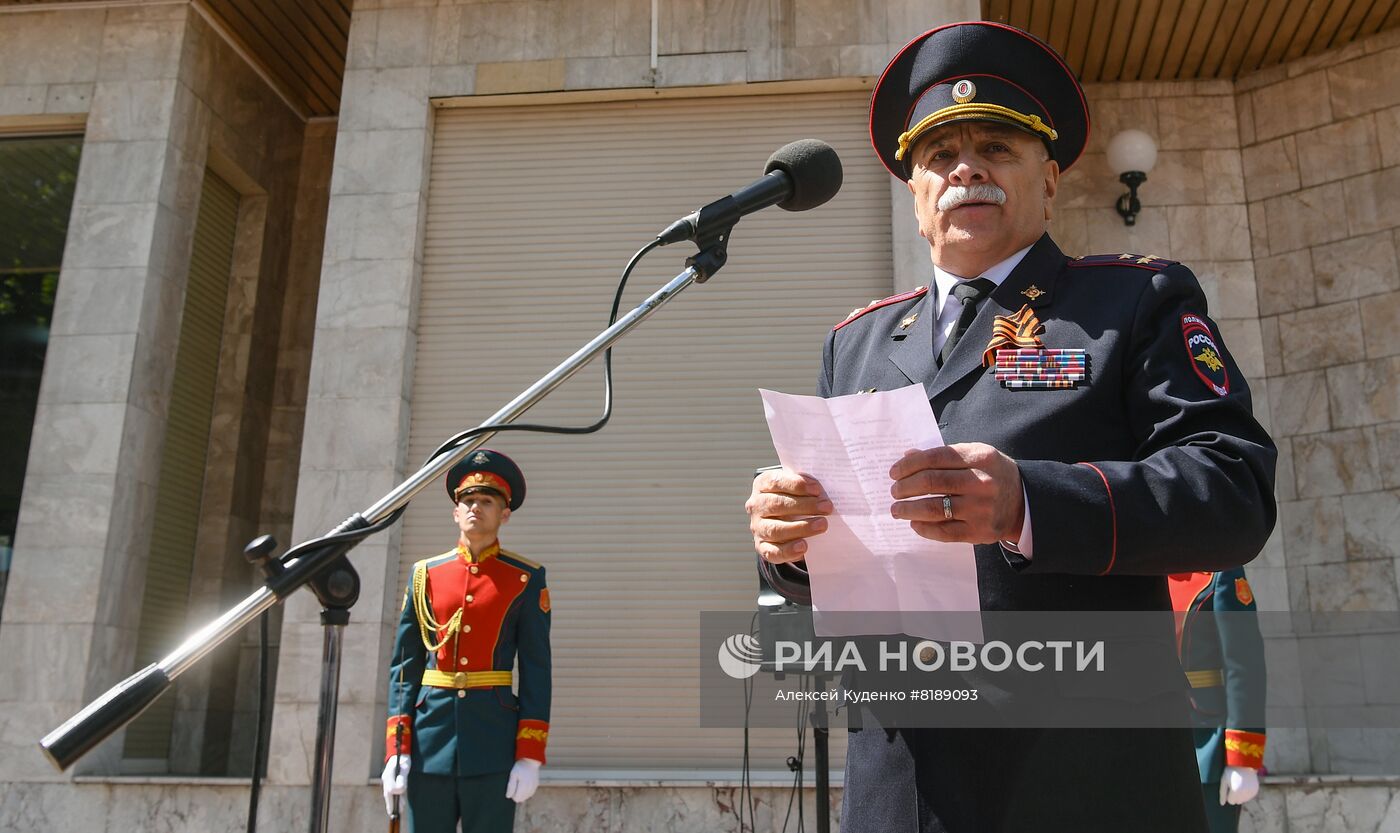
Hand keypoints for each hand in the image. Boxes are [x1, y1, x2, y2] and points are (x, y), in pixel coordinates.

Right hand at [381, 754, 409, 815]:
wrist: (401, 753)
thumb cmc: (403, 759)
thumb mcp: (405, 767)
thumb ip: (403, 778)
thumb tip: (400, 789)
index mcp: (387, 775)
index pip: (390, 789)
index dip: (397, 792)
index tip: (403, 791)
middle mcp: (386, 779)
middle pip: (387, 794)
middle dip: (391, 804)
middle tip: (393, 813)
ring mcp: (388, 781)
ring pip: (389, 795)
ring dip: (394, 803)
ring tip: (399, 812)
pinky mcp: (391, 782)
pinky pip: (393, 793)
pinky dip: (397, 799)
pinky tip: (401, 805)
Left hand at [506, 758, 541, 802]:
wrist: (530, 761)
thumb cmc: (520, 767)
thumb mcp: (513, 775)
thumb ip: (511, 786)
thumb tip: (508, 796)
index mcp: (523, 784)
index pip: (517, 798)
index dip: (513, 796)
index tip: (511, 790)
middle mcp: (530, 786)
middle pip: (522, 798)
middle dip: (517, 795)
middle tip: (515, 788)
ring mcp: (534, 786)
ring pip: (527, 797)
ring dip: (522, 794)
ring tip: (519, 787)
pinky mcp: (536, 785)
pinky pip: (531, 793)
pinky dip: (527, 793)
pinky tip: (524, 788)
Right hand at [745, 468, 832, 563]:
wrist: (784, 521)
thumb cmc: (794, 499)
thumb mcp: (797, 488)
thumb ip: (806, 486)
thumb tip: (823, 493)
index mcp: (762, 485)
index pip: (775, 482)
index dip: (796, 485)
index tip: (817, 490)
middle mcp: (756, 506)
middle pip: (777, 504)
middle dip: (804, 506)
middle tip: (826, 508)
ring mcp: (758, 527)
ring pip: (775, 529)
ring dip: (801, 527)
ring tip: (822, 525)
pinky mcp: (762, 546)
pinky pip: (772, 552)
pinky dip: (788, 550)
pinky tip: (803, 546)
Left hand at [889, 444, 1024, 543]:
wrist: (1024, 502)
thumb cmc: (992, 474)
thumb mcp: (974, 456)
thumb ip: (943, 455)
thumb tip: (907, 457)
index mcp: (980, 457)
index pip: (935, 457)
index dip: (910, 465)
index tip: (894, 472)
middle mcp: (982, 482)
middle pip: (932, 482)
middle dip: (905, 487)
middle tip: (894, 491)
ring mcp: (981, 509)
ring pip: (934, 509)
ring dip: (908, 509)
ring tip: (897, 510)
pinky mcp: (979, 532)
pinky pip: (944, 532)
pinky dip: (924, 528)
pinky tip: (915, 523)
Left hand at [1219, 765, 1259, 804]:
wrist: (1245, 763)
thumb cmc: (1231, 771)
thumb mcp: (1224, 780)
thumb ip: (1222, 793)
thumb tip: (1222, 804)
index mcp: (1236, 792)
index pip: (1230, 801)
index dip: (1228, 794)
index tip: (1229, 786)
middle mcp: (1245, 794)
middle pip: (1237, 802)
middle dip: (1234, 795)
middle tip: (1234, 784)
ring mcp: (1251, 793)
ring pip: (1243, 800)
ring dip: (1240, 794)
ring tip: (1239, 783)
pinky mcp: (1256, 791)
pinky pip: (1249, 796)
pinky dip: (1246, 792)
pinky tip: (1244, 784)